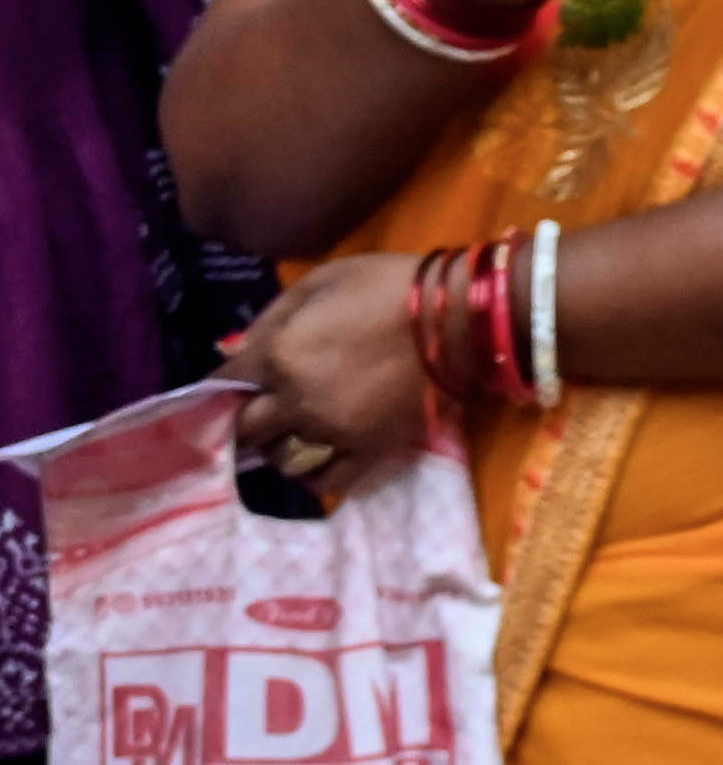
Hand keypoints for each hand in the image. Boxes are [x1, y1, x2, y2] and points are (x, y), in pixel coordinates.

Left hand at [219, 255, 429, 489]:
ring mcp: (335, 432)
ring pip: (282, 460)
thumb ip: (269, 320)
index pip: (223, 383)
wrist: (458, 317)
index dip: (222, 384)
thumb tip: (232, 353)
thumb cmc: (384, 286)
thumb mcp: (316, 282)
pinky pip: (330, 481)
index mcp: (278, 355)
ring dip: (279, 446)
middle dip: (245, 419)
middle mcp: (297, 402)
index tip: (232, 383)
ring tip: (292, 432)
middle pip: (246, 430)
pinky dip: (316, 475)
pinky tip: (320, 458)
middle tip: (260, 410)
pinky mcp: (371, 451)